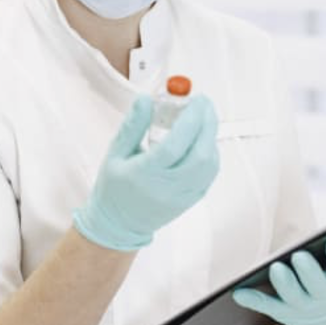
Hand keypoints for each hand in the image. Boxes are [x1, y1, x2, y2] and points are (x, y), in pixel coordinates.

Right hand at [72, 93, 219, 251]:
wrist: (119, 225)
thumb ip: (133, 125)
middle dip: (207, 123)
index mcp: (144, 174)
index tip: (195, 100)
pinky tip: (202, 141)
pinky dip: (211, 154)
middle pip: (199, 154)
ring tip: (203, 120)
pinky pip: (209, 175)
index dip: (189, 120)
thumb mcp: (115, 153)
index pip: (175, 144)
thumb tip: (146, 100)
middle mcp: (166, 187)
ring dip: (211, 138)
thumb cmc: (114, 189)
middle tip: (204, 104)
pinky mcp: (190, 201)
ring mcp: (182, 196)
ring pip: (209, 165)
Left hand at [232, 231, 325, 324]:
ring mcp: (303, 305)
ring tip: (275, 268)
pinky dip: (253, 299)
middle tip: (298, 258)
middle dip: (307, 273)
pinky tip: (237, 290)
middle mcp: (324, 294)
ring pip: (290, 295)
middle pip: (314, 284)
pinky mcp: (284, 311)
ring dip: (283, 284)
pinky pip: (267, 305)